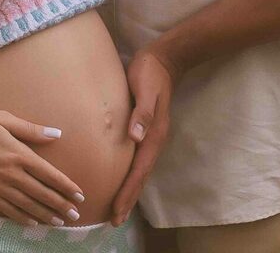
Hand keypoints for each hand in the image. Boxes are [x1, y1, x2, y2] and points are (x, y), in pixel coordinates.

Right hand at [0, 109, 85, 226]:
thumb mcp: (3, 118)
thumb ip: (31, 129)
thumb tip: (56, 134)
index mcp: (19, 154)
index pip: (49, 174)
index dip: (66, 186)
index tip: (79, 195)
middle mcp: (12, 174)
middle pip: (42, 193)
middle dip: (61, 205)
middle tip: (75, 215)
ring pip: (28, 205)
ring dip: (46, 214)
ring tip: (59, 222)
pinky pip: (8, 211)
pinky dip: (23, 218)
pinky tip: (32, 223)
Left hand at [111, 44, 176, 226]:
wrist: (164, 58)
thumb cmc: (150, 71)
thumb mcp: (145, 87)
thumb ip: (143, 112)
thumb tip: (137, 137)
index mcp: (155, 134)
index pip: (139, 170)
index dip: (128, 191)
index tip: (117, 211)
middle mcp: (155, 139)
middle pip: (141, 176)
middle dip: (129, 198)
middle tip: (115, 221)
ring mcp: (153, 136)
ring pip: (141, 170)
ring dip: (130, 189)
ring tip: (119, 208)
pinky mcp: (147, 130)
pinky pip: (139, 159)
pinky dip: (131, 173)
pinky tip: (124, 178)